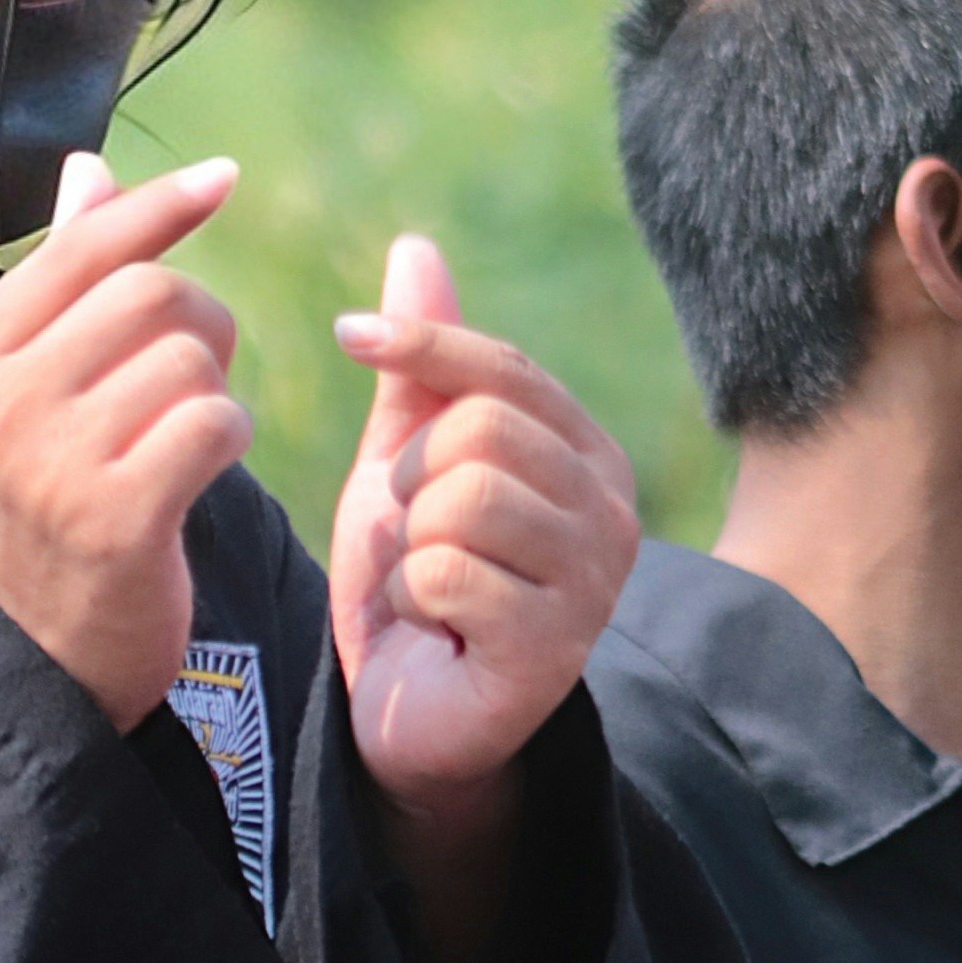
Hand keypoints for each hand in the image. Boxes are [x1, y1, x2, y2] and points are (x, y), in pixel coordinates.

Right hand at [0, 150, 251, 729]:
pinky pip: (214, 422)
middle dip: (200, 320)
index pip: (77, 249)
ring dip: (215, 388)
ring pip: (189, 358)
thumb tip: (88, 171)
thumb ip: (56, 288)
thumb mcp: (22, 401)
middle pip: (147, 293)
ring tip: (191, 431)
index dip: (158, 206)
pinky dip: (230, 435)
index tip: (224, 179)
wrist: (36, 663)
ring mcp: (47, 465)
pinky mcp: (114, 520)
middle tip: (198, 371)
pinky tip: (206, 467)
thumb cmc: (41, 515)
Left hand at [330, 231, 637, 855]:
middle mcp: (613, 512)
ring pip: (463, 498)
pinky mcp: (555, 647)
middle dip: (410, 477)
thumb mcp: (406, 463)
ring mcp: (594, 583)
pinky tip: (432, 629)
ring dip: (409, 542)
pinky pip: (447, 573)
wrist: (409, 716)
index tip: (348, 335)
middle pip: (480, 429)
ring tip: (425, 582)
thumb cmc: (415, 583)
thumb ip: (420, 369)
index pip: (507, 368)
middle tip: (412, 534)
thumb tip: (417, 246)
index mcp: (586, 454)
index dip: (422, 343)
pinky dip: (411, 597)